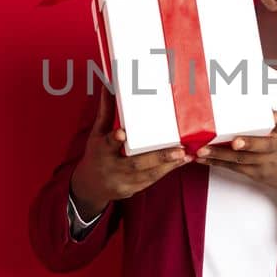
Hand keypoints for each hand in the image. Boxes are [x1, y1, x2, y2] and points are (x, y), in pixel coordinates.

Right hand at [69, 89, 192, 213]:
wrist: (90, 186)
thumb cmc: (96, 155)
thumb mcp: (96, 134)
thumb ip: (106, 112)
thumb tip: (108, 87)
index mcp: (101, 151)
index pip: (107, 144)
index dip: (114, 139)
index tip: (121, 133)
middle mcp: (111, 168)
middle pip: (135, 164)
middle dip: (158, 157)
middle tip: (178, 150)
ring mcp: (122, 181)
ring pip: (148, 175)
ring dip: (169, 165)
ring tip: (186, 155)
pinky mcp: (132, 189)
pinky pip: (151, 180)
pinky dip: (167, 171)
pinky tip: (180, 163)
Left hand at [195, 111, 276, 210]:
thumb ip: (274, 118)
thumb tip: (260, 104)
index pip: (266, 141)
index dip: (251, 142)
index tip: (236, 140)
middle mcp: (269, 156)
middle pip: (246, 155)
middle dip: (226, 151)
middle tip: (208, 146)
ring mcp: (260, 166)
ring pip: (236, 162)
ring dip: (216, 157)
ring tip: (200, 151)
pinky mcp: (252, 174)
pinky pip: (233, 168)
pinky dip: (216, 163)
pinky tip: (203, 159)